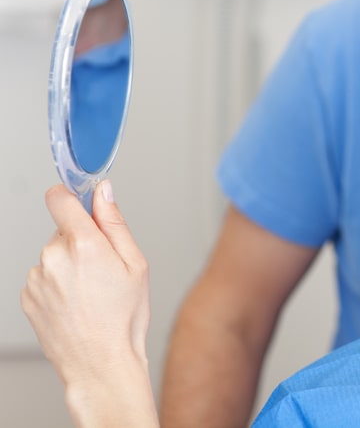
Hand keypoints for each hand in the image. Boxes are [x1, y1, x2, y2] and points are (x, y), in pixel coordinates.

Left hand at [21, 181, 157, 427]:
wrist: (100, 363)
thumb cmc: (124, 318)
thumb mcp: (136, 264)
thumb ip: (115, 222)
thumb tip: (103, 192)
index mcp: (84, 245)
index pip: (60, 198)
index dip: (71, 196)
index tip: (80, 203)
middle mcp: (53, 258)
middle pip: (64, 231)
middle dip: (82, 242)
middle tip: (104, 270)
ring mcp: (37, 278)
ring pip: (54, 256)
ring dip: (69, 266)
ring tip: (91, 294)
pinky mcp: (27, 296)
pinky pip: (44, 278)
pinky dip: (58, 285)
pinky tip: (76, 304)